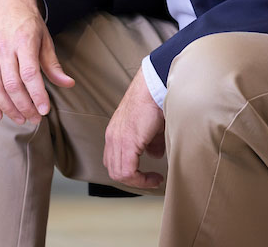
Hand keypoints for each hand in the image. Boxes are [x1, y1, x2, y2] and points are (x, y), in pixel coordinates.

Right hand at [0, 0, 74, 125]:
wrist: (2, 1)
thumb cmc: (26, 21)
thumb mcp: (44, 37)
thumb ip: (53, 64)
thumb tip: (68, 84)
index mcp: (23, 41)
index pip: (29, 74)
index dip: (37, 95)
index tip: (45, 110)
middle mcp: (3, 48)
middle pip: (11, 85)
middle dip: (24, 107)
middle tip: (35, 119)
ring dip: (8, 108)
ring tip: (21, 119)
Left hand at [104, 71, 165, 188]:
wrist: (154, 85)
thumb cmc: (155, 100)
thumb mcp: (152, 127)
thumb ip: (151, 143)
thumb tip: (154, 154)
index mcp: (115, 132)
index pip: (113, 162)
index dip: (130, 174)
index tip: (147, 175)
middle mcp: (112, 137)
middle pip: (114, 170)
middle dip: (133, 180)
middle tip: (150, 180)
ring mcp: (117, 139)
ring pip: (119, 173)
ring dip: (138, 181)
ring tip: (154, 179)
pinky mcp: (127, 141)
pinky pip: (128, 171)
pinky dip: (141, 180)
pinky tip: (154, 177)